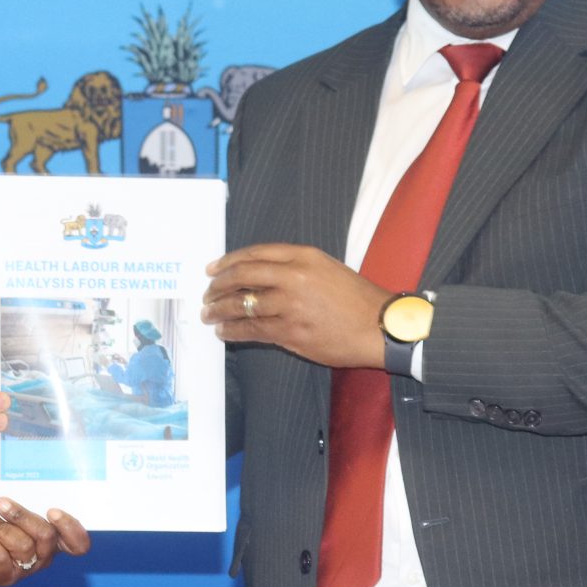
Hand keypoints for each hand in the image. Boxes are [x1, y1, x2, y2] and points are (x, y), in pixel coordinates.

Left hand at [0, 492, 91, 584]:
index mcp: (52, 530)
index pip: (78, 542)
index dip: (72, 529)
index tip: (53, 510)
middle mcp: (43, 551)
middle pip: (47, 538)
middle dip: (23, 517)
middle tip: (2, 501)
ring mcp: (25, 567)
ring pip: (23, 548)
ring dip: (1, 528)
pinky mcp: (3, 576)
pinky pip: (2, 563)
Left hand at [202, 243, 393, 367]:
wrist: (380, 326)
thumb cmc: (356, 298)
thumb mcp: (326, 268)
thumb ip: (293, 267)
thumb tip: (255, 277)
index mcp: (304, 256)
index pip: (255, 254)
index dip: (228, 262)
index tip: (212, 270)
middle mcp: (294, 276)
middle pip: (243, 276)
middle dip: (218, 286)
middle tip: (206, 294)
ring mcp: (291, 305)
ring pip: (243, 305)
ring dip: (220, 310)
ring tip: (208, 315)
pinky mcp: (291, 331)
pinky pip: (253, 330)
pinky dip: (234, 331)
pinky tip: (224, 332)